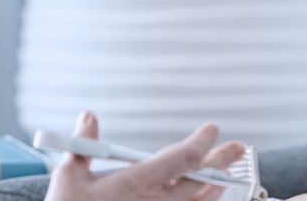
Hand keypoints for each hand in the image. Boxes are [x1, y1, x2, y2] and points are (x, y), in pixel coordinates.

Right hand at [45, 111, 246, 200]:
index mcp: (137, 182)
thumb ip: (83, 144)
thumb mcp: (68, 177)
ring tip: (226, 176)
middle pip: (200, 181)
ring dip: (215, 189)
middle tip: (238, 148)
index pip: (182, 158)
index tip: (212, 129)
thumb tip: (88, 117)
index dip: (202, 142)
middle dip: (221, 161)